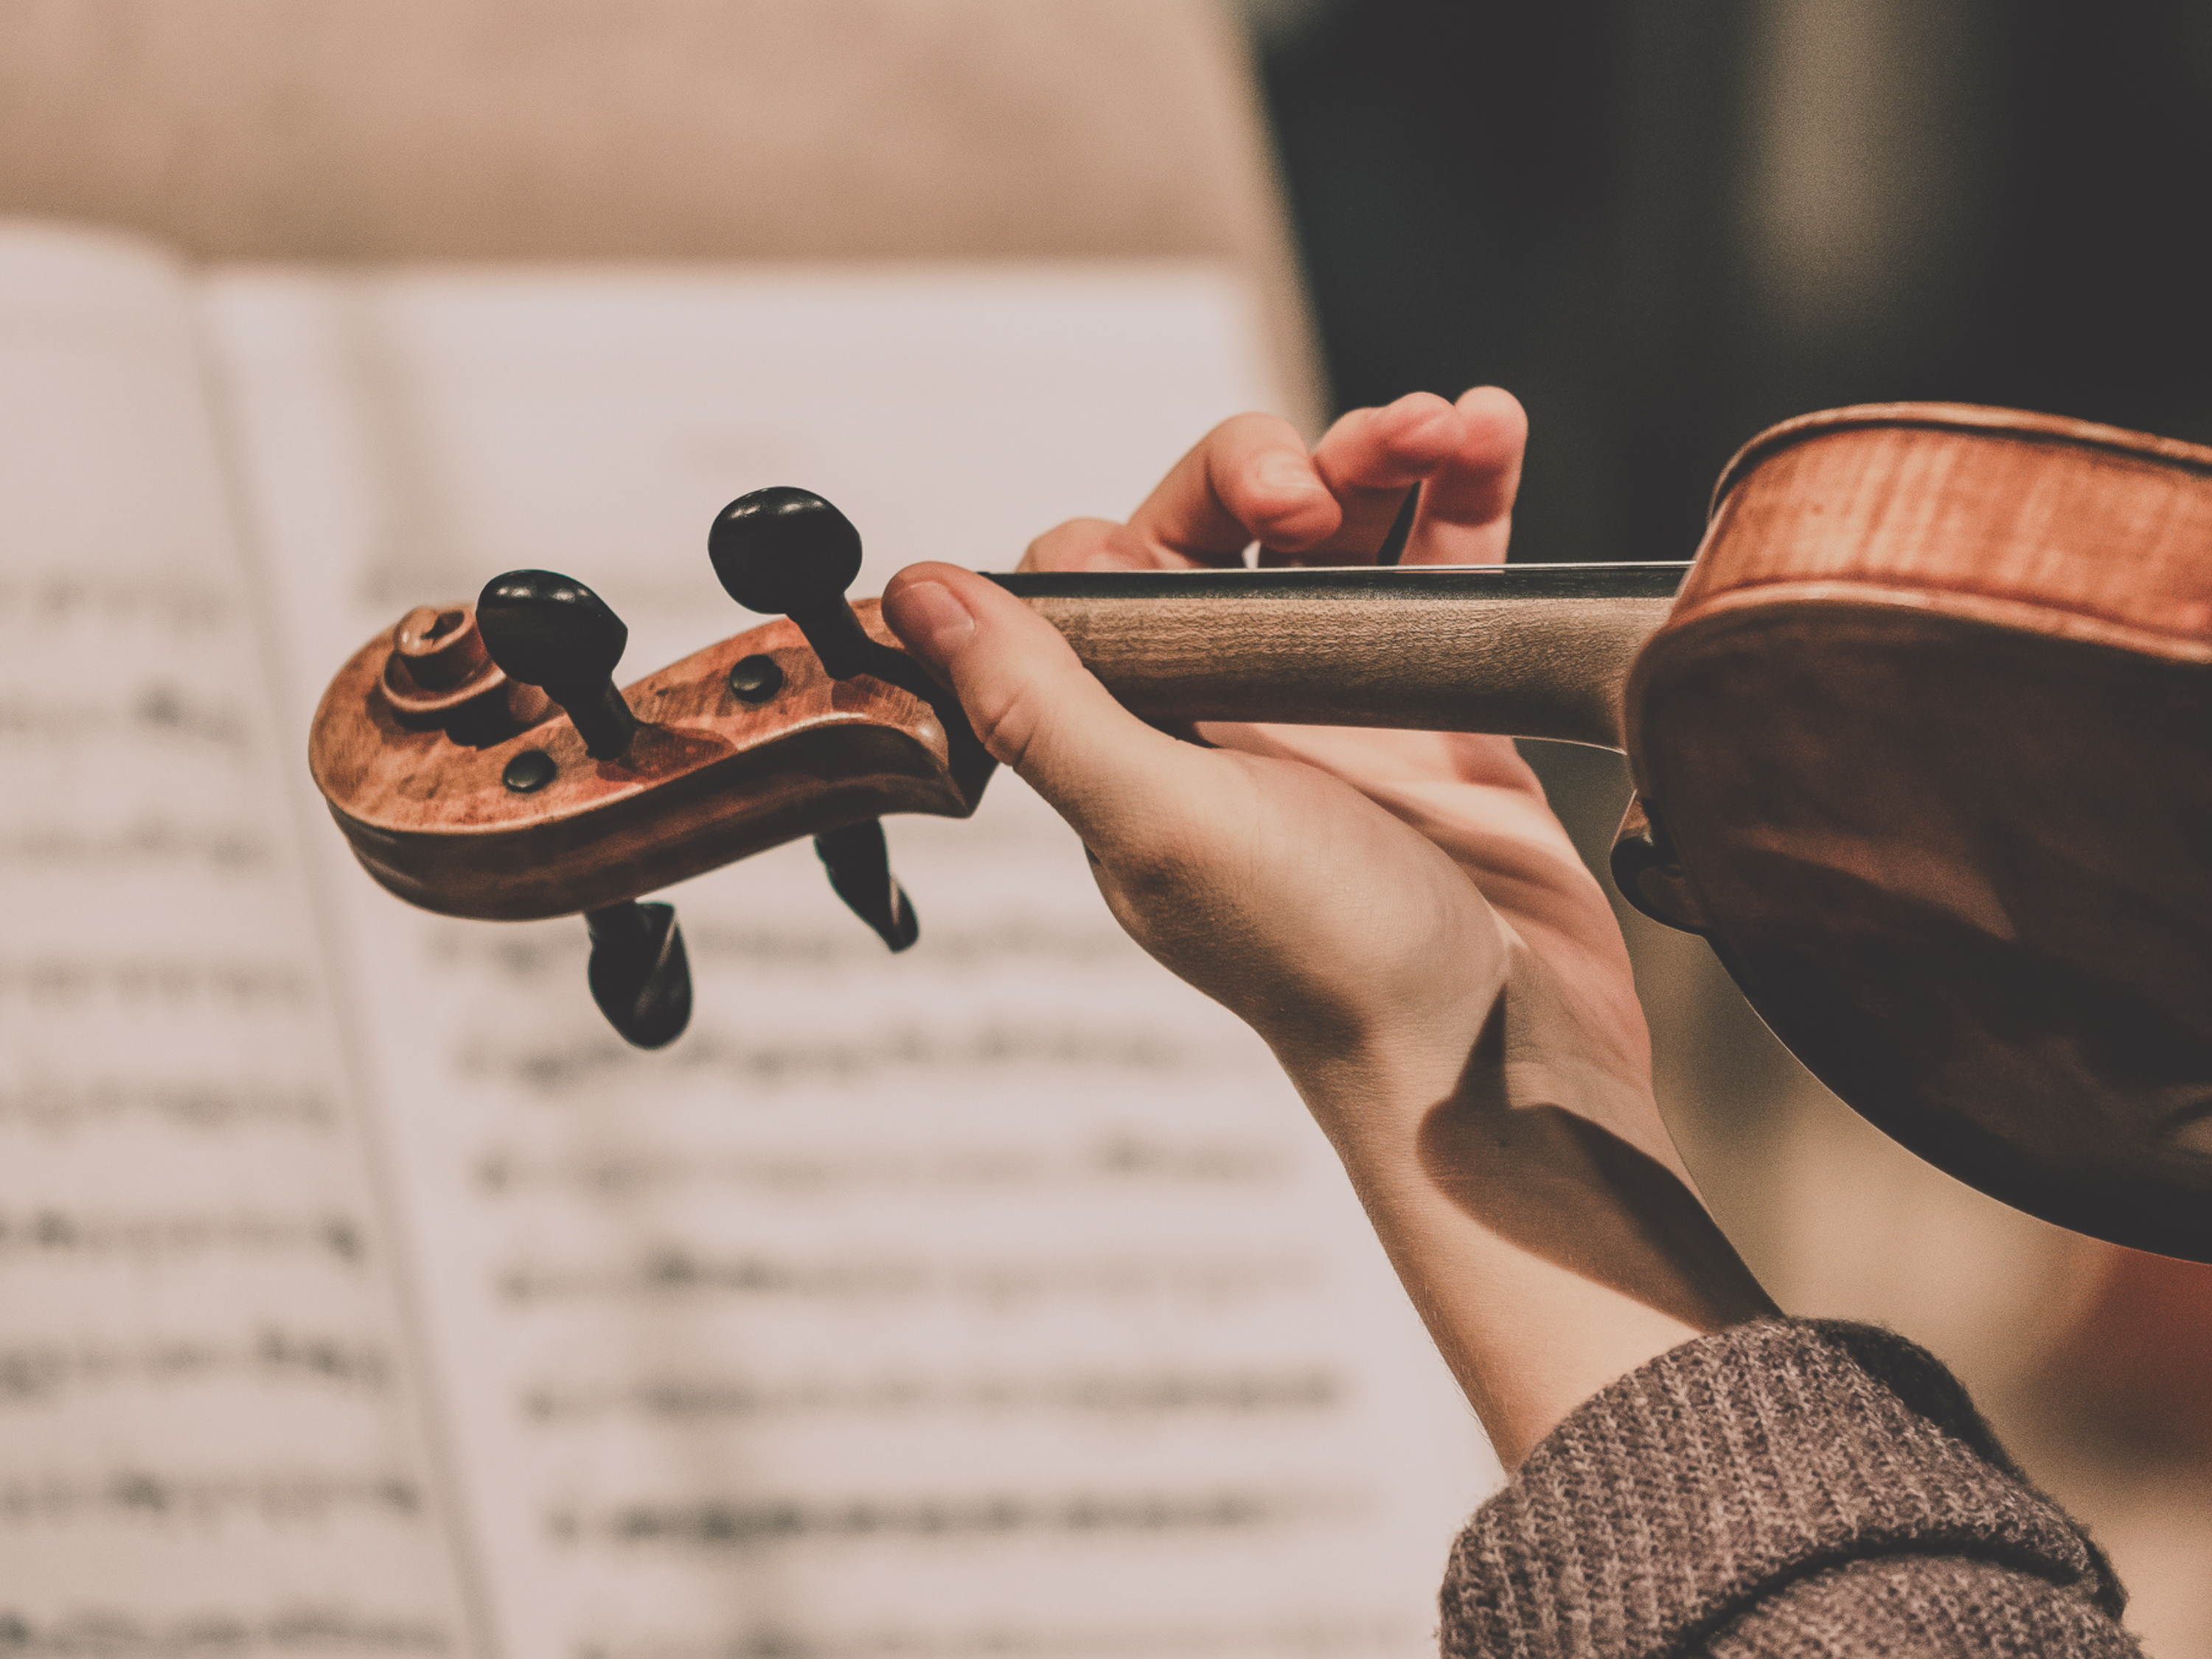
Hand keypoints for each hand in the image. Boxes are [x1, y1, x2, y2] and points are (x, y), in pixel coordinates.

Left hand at [1014, 389, 1654, 1159]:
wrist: (1504, 1059)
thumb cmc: (1332, 967)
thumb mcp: (1162, 826)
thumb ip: (1042, 704)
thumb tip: (921, 593)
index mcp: (1136, 739)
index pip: (1108, 570)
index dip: (1162, 517)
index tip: (1253, 519)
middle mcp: (1224, 718)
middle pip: (1227, 529)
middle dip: (1284, 464)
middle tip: (1332, 488)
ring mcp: (1338, 713)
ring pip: (1340, 534)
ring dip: (1384, 456)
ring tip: (1451, 423)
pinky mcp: (1440, 717)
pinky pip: (1442, 575)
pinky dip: (1466, 496)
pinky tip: (1492, 431)